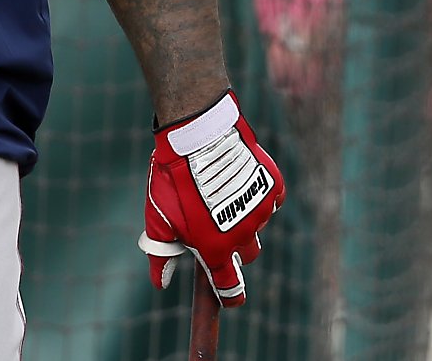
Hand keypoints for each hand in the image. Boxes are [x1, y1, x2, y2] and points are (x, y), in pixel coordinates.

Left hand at [140, 91, 283, 306]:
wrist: (196, 134)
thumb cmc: (173, 179)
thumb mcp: (158, 219)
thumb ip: (161, 255)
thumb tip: (160, 284)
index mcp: (216, 249)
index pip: (231, 287)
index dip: (230, 295)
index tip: (229, 295)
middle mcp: (244, 235)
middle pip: (248, 254)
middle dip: (235, 245)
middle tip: (216, 221)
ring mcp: (261, 211)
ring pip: (258, 225)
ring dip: (244, 215)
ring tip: (221, 190)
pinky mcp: (272, 187)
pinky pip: (271, 200)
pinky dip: (258, 193)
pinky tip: (239, 178)